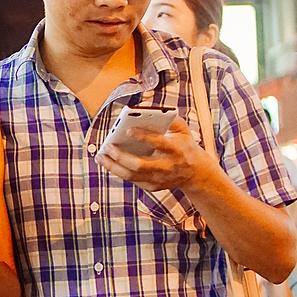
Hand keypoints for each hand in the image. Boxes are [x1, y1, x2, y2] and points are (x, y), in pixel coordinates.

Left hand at [95, 118, 212, 192]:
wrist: (196, 173)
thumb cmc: (184, 146)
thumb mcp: (183, 130)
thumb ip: (169, 119)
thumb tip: (149, 109)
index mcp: (176, 149)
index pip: (158, 143)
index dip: (143, 137)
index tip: (128, 130)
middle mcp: (167, 166)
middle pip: (139, 164)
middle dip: (120, 156)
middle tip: (107, 146)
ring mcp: (159, 179)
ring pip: (131, 175)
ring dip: (113, 166)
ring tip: (100, 156)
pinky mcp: (152, 186)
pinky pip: (131, 179)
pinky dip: (118, 171)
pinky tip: (108, 162)